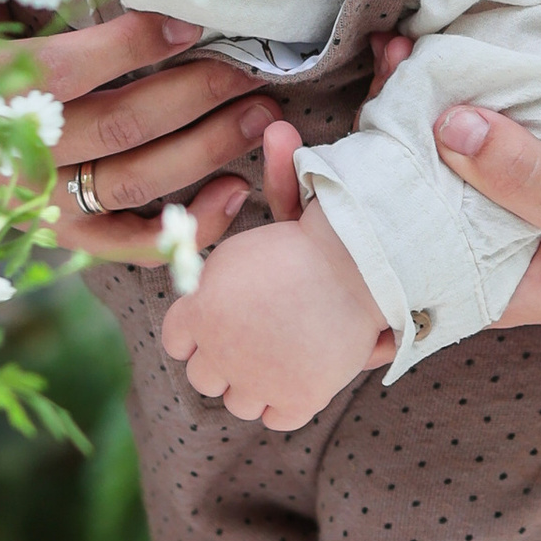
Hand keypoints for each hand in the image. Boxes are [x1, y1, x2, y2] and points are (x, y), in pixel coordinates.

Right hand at [15, 12, 275, 263]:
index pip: (68, 71)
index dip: (133, 48)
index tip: (190, 24)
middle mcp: (13, 154)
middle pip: (118, 126)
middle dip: (194, 95)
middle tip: (247, 69)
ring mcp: (38, 202)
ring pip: (134, 182)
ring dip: (205, 149)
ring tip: (258, 116)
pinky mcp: (58, 234)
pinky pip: (129, 243)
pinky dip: (185, 226)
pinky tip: (235, 190)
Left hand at [162, 123, 396, 426]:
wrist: (365, 266)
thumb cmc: (322, 233)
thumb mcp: (281, 209)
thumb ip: (266, 187)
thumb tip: (279, 124)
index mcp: (196, 310)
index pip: (175, 342)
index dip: (199, 330)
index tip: (225, 316)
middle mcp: (216, 350)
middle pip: (202, 377)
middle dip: (224, 359)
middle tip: (256, 336)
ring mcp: (254, 380)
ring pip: (236, 401)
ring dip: (254, 383)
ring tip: (280, 353)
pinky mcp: (293, 401)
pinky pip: (272, 416)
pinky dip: (285, 400)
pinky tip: (301, 372)